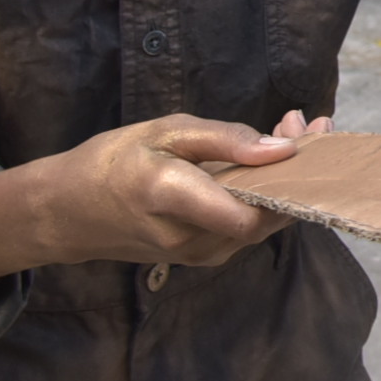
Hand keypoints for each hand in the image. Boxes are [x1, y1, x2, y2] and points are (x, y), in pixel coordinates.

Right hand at [0, 113, 301, 290]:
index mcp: (173, 199)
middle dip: (297, 170)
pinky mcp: (204, 258)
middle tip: (307, 123)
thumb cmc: (113, 162)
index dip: (291, 178)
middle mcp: (190, 239)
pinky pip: (247, 228)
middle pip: (267, 217)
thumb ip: (223, 140)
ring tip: (289, 132)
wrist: (69, 214)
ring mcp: (198, 256)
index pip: (252, 211)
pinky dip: (265, 196)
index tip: (311, 133)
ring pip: (262, 223)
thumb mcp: (163, 132)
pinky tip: (266, 163)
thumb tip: (281, 149)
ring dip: (284, 181)